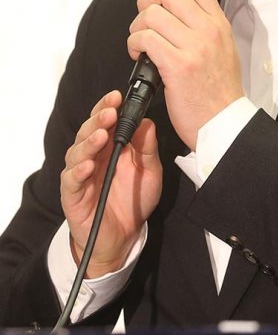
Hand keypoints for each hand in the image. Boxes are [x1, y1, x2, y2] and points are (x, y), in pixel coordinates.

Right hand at [61, 90, 162, 277]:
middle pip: (89, 131)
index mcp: (109, 147)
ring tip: (100, 136)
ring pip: (77, 152)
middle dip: (98, 120)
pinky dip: (78, 172)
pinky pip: (71, 181)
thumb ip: (147, 148)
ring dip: (88, 142)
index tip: (116, 97)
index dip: (107, 107)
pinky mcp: (73, 195)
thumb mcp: (149, 172)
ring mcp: (80, 175)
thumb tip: (147, 122)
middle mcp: (92, 156)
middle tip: (110, 112)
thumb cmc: (133, 201)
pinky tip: (87, 166)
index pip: (103, 120)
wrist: (124, 238)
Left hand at [128, 0, 242, 149]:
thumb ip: (205, 23)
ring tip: (141, 43)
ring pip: (150, 14)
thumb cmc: (219, 89)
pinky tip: (140, 56)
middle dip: (146, 1)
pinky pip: (145, 39)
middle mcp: (208, 29)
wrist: (224, 122)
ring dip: (137, 27)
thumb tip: (178, 5)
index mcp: (219, 22)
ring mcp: (193, 46)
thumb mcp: (224, 47)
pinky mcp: (177, 66)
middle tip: (145, 21)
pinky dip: (134, 44)